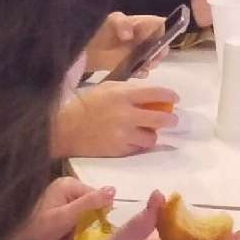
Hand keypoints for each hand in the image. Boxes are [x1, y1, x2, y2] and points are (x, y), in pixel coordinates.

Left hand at [8, 175, 113, 239]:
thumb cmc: (37, 228)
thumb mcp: (66, 217)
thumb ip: (90, 203)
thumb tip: (114, 189)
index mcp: (69, 184)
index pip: (98, 197)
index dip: (98, 215)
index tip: (90, 231)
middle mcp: (66, 187)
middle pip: (91, 206)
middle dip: (87, 223)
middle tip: (75, 236)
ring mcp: (60, 197)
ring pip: (82, 214)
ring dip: (78, 228)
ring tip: (66, 238)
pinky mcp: (56, 208)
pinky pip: (72, 218)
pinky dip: (70, 229)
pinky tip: (61, 238)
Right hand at [52, 81, 176, 158]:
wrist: (65, 128)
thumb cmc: (86, 104)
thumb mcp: (108, 88)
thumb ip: (131, 90)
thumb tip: (152, 95)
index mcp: (124, 95)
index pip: (157, 93)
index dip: (170, 96)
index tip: (174, 99)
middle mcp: (127, 115)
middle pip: (161, 118)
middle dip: (171, 119)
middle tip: (172, 119)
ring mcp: (124, 135)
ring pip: (152, 137)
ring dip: (152, 134)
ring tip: (147, 131)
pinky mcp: (119, 150)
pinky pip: (138, 149)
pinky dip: (138, 144)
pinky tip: (132, 139)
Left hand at [85, 11, 164, 75]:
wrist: (88, 47)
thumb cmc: (102, 28)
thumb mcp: (112, 20)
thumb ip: (122, 23)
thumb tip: (129, 35)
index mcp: (143, 24)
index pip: (161, 24)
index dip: (165, 31)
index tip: (159, 40)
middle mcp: (145, 38)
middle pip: (162, 44)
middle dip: (160, 51)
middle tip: (153, 57)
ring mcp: (140, 53)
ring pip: (155, 58)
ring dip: (152, 63)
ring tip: (144, 65)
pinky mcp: (133, 65)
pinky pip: (143, 70)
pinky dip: (142, 73)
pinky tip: (137, 72)